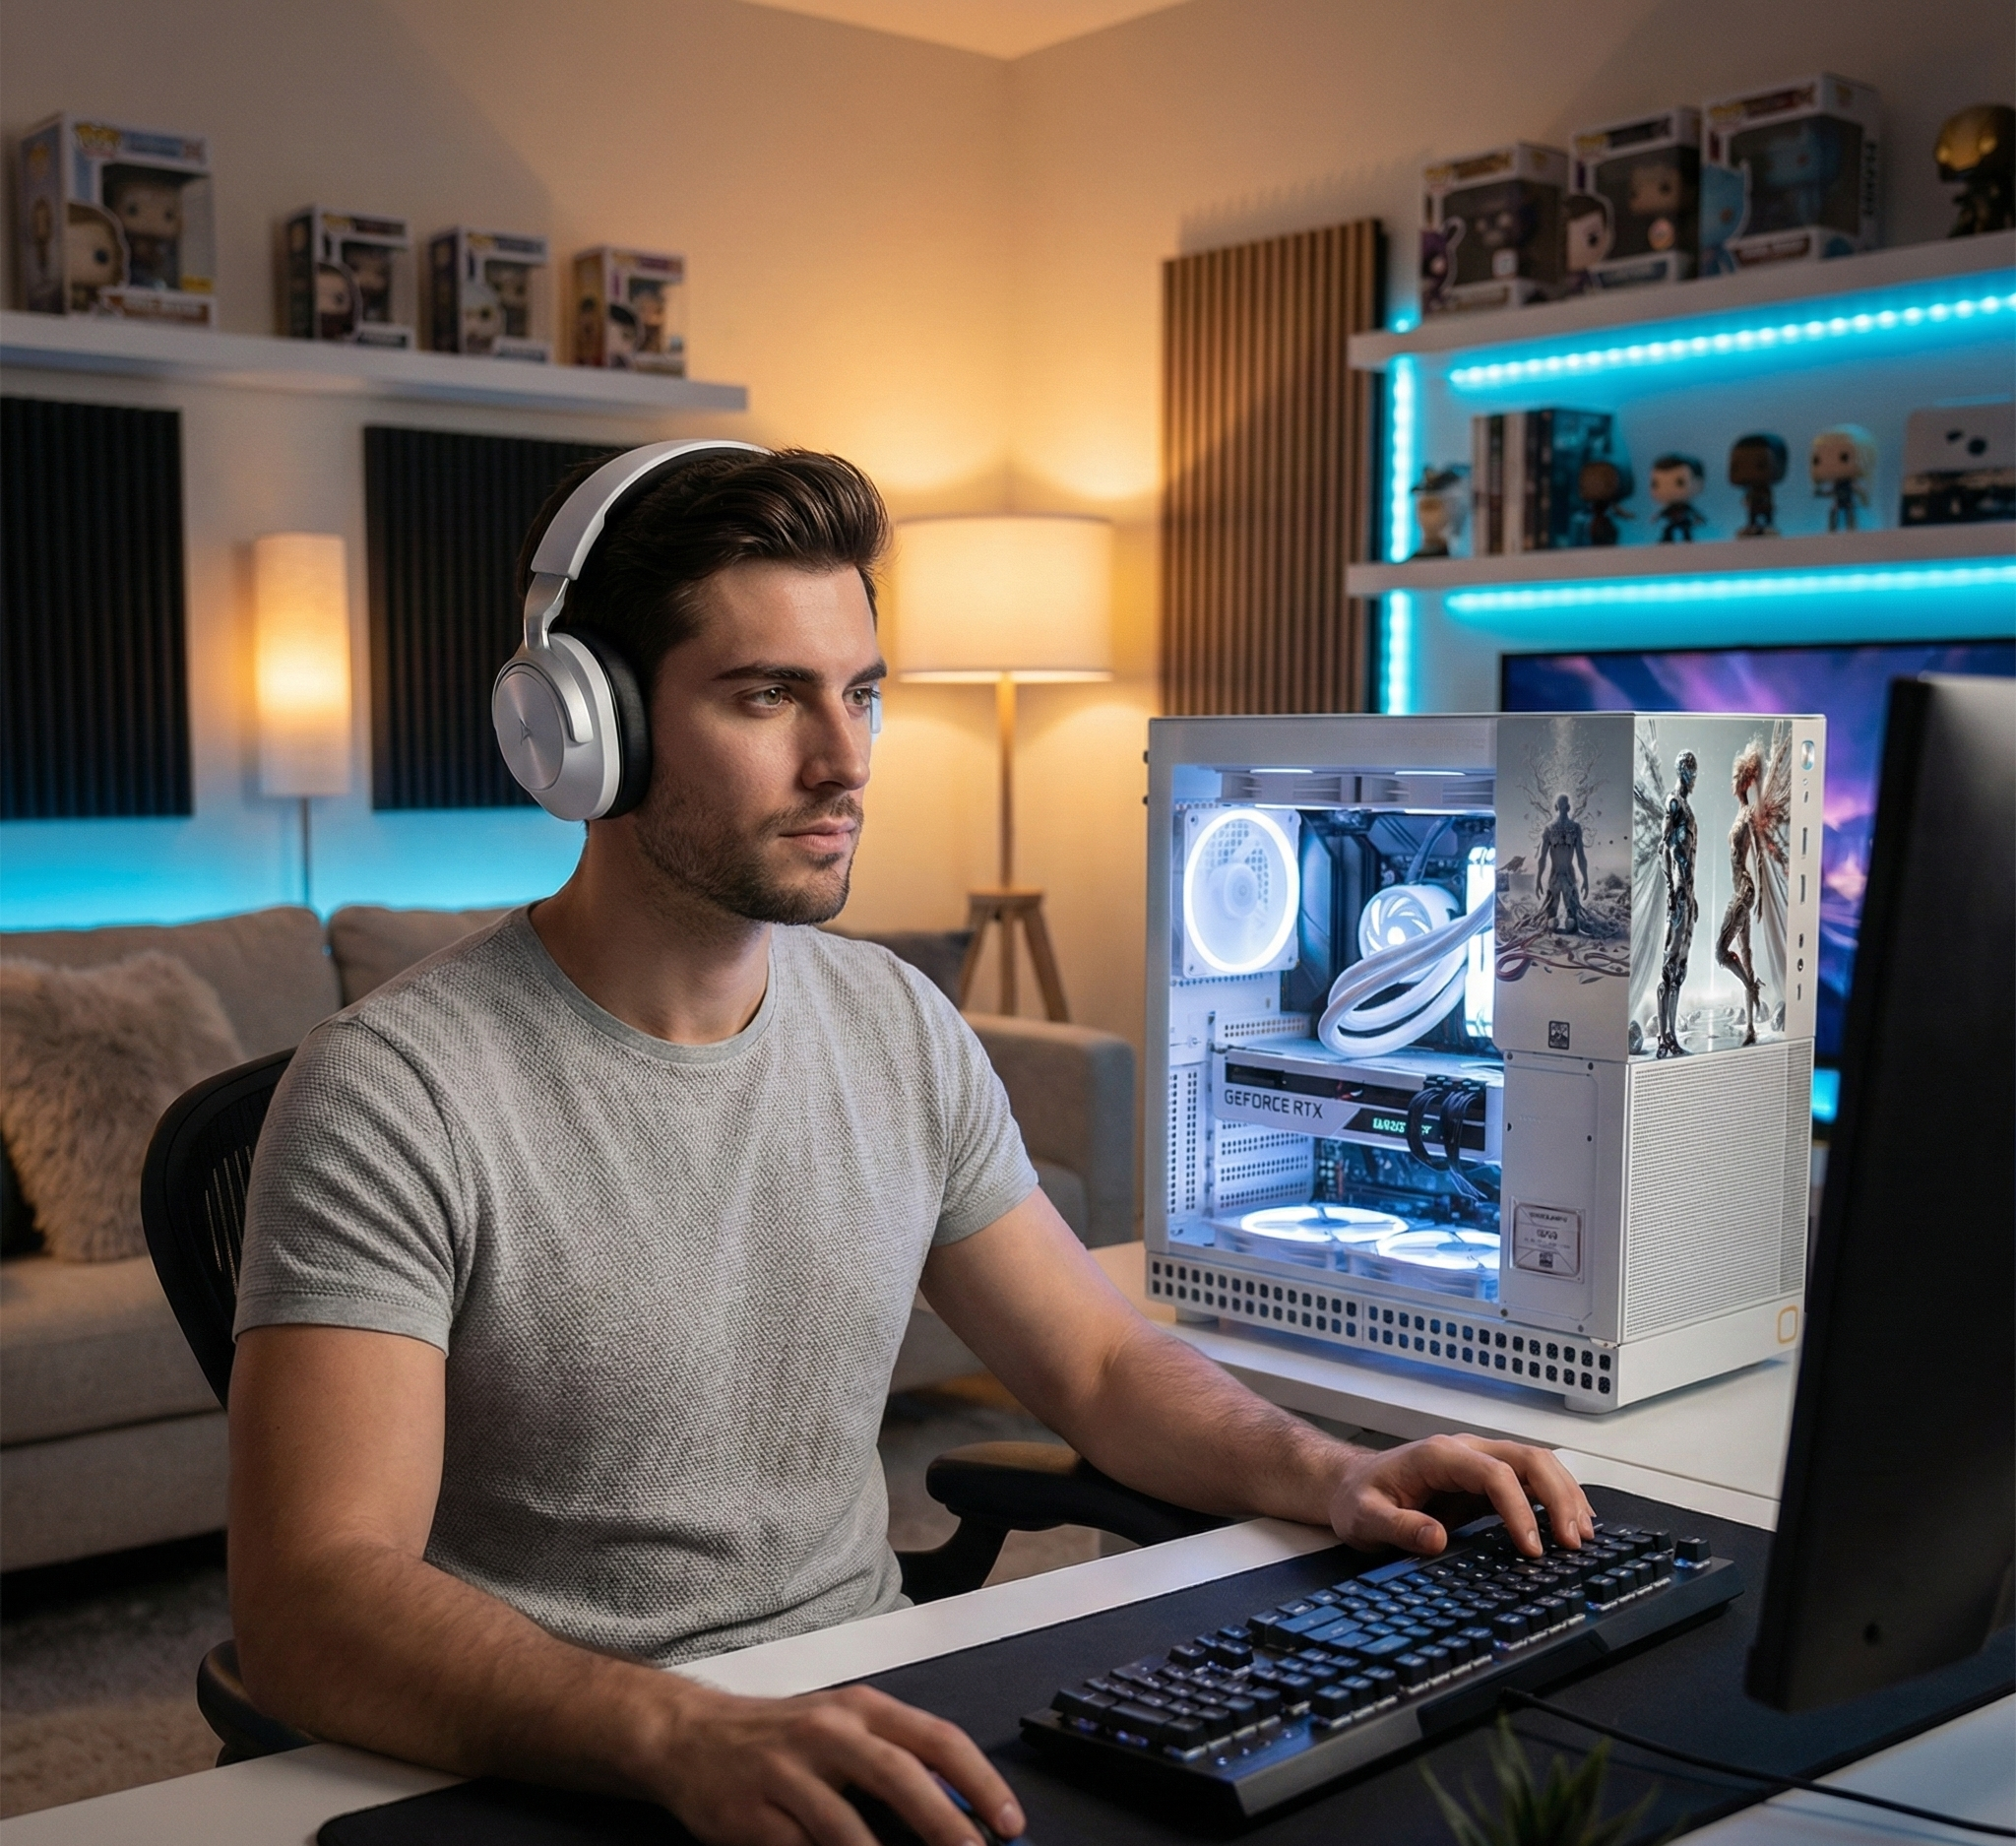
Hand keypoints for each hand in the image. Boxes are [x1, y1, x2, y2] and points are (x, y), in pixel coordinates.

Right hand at [650, 1682, 1021, 1845]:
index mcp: (862, 1708)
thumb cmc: (782, 1736)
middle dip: (943, 1823)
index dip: (979, 1780)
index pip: (935, 1737)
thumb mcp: (842, 1728)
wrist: (689, 1734)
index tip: (1010, 1822)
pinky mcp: (751, 1814)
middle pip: (897, 1775)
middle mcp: (828, 1730)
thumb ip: (894, 1759)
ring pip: (846, 1827)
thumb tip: (960, 1811)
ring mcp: (786, 1772)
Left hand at [1326, 1434, 1593, 1559]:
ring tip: (1583, 1536)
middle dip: (1557, 1497)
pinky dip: (1556, 1497)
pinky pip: (1530, 1480)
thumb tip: (1434, 1538)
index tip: (1531, 1549)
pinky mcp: (1486, 1479)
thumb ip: (1396, 1527)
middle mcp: (1465, 1451)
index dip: (1519, 1510)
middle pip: (1527, 1458)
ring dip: (1565, 1495)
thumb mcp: (1364, 1518)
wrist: (1351, 1484)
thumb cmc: (1358, 1498)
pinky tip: (1571, 1523)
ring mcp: (1479, 1461)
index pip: (1494, 1474)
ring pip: (1536, 1463)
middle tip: (1573, 1542)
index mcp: (1438, 1456)